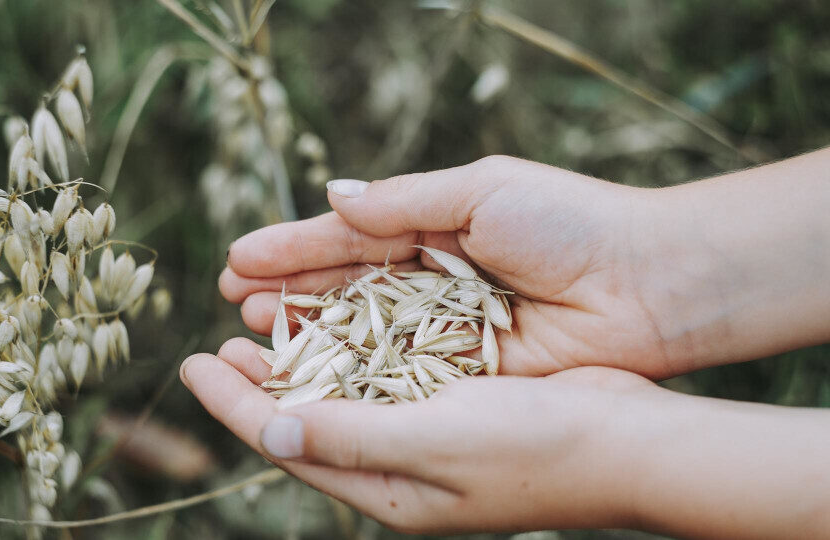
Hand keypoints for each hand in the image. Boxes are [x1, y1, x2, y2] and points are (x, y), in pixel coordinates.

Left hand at [181, 338, 654, 533]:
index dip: (233, 405)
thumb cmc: (535, 448)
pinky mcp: (454, 404)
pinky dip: (351, 349)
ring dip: (300, 360)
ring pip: (342, 394)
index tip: (189, 364)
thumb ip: (350, 437)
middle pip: (306, 419)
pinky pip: (384, 376)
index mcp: (387, 488)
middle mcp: (399, 466)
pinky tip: (337, 322)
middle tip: (216, 343)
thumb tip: (269, 429)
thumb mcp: (435, 443)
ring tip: (261, 327)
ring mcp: (427, 437)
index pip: (288, 442)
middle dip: (257, 383)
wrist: (627, 442)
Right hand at [220, 156, 681, 377]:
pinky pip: (398, 373)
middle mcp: (432, 281)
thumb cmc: (568, 224)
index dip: (293, 248)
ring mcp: (445, 330)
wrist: (647, 285)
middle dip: (290, 292)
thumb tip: (332, 197)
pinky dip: (354, 373)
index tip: (239, 258)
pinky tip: (311, 373)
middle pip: (345, 289)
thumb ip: (402, 201)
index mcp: (434, 227)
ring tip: (254, 333)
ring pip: (362, 334)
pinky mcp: (465, 373)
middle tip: (234, 301)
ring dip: (309, 333)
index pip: (348, 238)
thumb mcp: (480, 191)